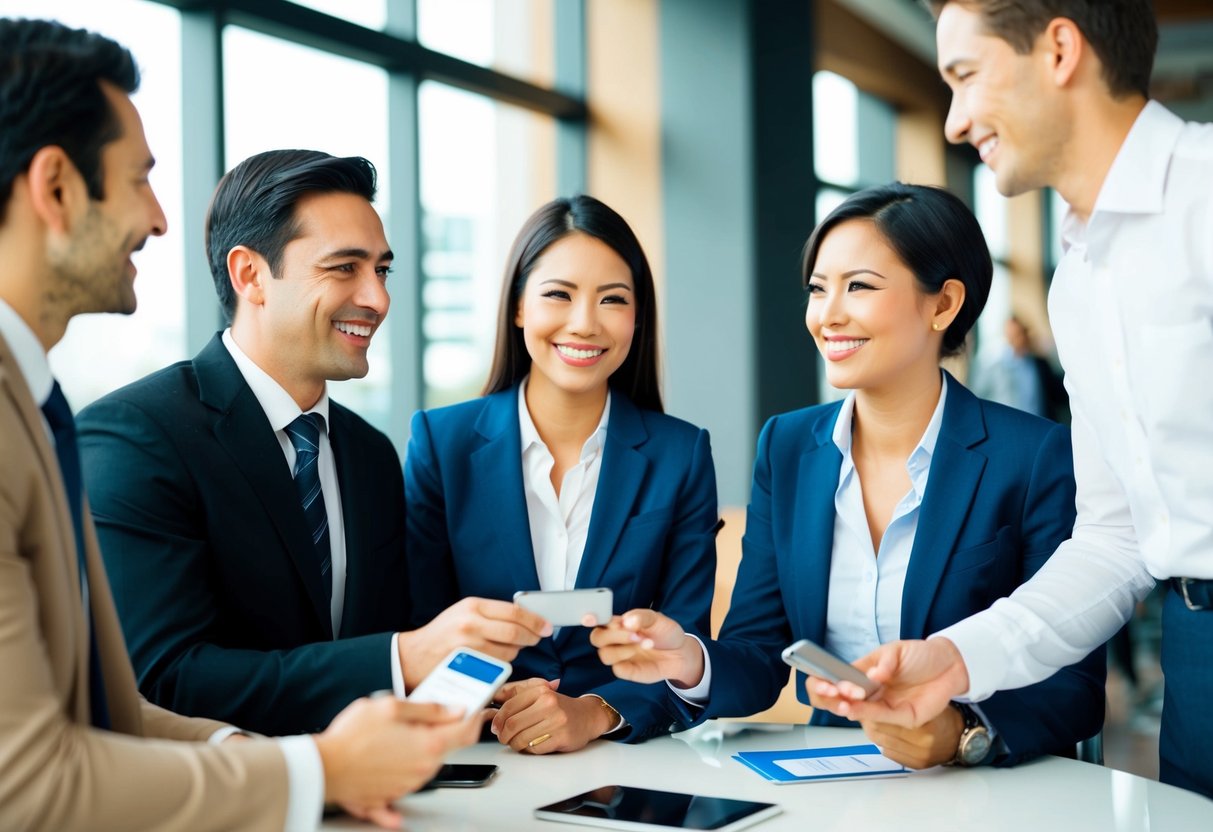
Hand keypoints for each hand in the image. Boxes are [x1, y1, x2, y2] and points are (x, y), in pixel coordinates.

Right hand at [314, 696, 484, 827]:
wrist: (322, 767)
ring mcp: (406, 786)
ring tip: (396, 733)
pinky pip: (401, 795)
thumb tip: (454, 709)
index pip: (466, 732)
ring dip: (419, 750)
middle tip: (427, 714)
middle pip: (445, 749)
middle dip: (442, 731)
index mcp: (428, 745)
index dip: (475, 716)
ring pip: (425, 766)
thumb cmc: (352, 736)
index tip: (476, 708)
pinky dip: (403, 784)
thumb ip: (428, 708)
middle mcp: (422, 770)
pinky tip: (396, 775)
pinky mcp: (388, 797)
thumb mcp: (391, 706)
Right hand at [398, 596, 551, 688]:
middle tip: (537, 639)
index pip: (514, 612)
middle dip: (532, 637)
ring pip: (509, 652)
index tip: (546, 626)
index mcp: (473, 606)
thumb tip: (525, 617)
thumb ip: (491, 614)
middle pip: (515, 632)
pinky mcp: (468, 666)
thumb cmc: (441, 635)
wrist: (412, 656)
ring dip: (515, 653)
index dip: (535, 620)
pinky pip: (497, 668)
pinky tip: (495, 662)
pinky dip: (502, 666)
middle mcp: (471, 623)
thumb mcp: (463, 613)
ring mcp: (469, 646)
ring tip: (505, 650)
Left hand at [491, 678, 612, 753]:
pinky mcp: (562, 737)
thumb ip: (516, 695)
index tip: (496, 727)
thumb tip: (493, 704)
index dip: (498, 721)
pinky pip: (534, 749)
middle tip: (504, 738)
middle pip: (512, 725)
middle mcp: (549, 703)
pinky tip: (532, 745)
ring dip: (515, 745)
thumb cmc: (560, 707)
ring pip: (521, 739)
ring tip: (518, 742)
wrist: (587, 716)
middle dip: (504, 736)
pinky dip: (528, 750)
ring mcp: (556, 721)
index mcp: (540, 690)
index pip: (509, 707)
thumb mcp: (539, 693)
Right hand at [590, 609, 703, 686]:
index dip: (589, 619)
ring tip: (648, 644)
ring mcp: (620, 656)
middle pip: (596, 638)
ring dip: (624, 649)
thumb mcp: (657, 619)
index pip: (598, 620)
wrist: (680, 653)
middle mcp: (615, 639)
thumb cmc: (665, 632)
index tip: (589, 618)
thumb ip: (641, 617)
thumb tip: (626, 621)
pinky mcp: (627, 671)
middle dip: (614, 636)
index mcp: (619, 623)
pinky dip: (628, 663)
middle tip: (636, 635)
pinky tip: (646, 656)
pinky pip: (617, 670)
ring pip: (605, 655)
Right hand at [806, 638, 968, 727]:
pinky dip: (866, 712)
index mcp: (860, 675)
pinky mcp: (902, 717)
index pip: (831, 682)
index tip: (821, 680)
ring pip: (856, 712)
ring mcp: (883, 707)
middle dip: (827, 697)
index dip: (820, 683)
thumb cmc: (920, 656)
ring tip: (842, 699)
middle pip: (836, 702)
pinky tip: (855, 707)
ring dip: (846, 706)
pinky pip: (881, 717)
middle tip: (831, 690)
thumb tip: (870, 677)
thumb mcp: (895, 651)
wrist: (950, 664)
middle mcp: (868, 694)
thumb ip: (882, 663)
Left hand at [859, 708, 964, 768]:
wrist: (961, 738)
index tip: (859, 701)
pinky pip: (889, 752)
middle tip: (859, 709)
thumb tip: (873, 692)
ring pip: (880, 742)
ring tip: (869, 719)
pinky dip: (882, 742)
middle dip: (866, 719)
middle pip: (878, 731)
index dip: (868, 709)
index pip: (883, 718)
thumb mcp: (924, 700)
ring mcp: (918, 756)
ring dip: (872, 730)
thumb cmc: (942, 716)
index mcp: (923, 724)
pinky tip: (883, 732)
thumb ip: (901, 699)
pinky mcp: (915, 765)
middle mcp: (921, 743)